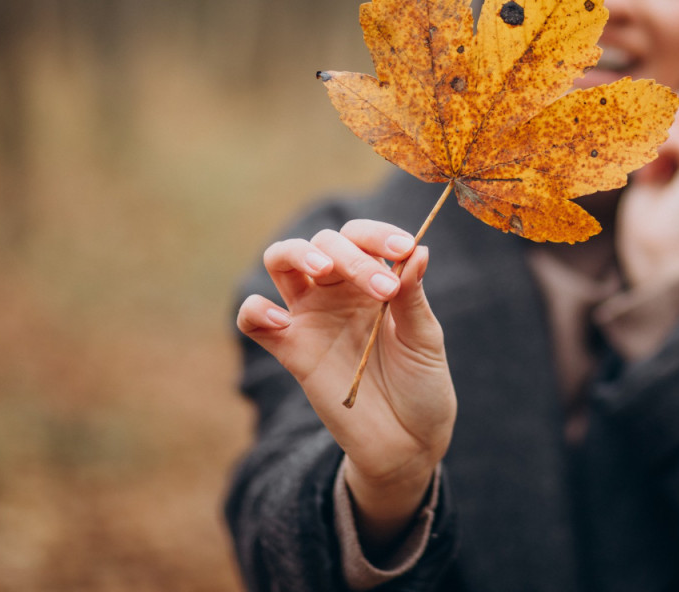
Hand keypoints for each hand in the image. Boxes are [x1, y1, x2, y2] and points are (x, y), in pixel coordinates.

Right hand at [236, 219, 455, 550]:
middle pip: (323, 243)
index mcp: (374, 279)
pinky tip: (281, 321)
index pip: (361, 236)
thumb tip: (419, 250)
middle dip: (350, 255)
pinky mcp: (290, 350)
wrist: (406, 444)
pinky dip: (256, 310)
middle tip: (382, 289)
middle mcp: (338, 291)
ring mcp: (311, 317)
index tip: (403, 249)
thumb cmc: (423, 385)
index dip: (377, 234)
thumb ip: (413, 295)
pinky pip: (253, 319)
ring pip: (281, 261)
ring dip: (295, 253)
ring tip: (321, 270)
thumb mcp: (425, 339)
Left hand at [616, 86, 678, 287]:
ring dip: (657, 132)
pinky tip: (645, 170)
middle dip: (669, 113)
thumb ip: (665, 141)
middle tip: (642, 144)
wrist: (657, 260)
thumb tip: (655, 103)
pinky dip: (655, 145)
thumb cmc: (651, 223)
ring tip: (641, 163)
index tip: (647, 131)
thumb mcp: (657, 172)